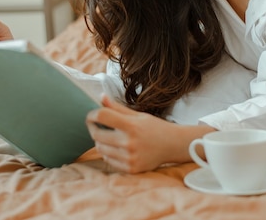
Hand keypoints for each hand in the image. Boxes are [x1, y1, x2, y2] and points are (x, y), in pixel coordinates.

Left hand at [86, 95, 215, 172]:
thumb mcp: (138, 115)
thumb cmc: (154, 127)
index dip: (92, 114)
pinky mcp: (130, 169)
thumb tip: (101, 97)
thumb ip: (117, 108)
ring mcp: (129, 157)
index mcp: (131, 125)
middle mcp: (129, 142)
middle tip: (96, 125)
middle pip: (96, 135)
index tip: (92, 115)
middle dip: (93, 128)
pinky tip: (116, 148)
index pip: (102, 116)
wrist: (173, 145)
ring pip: (100, 149)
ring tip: (108, 136)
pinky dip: (108, 153)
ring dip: (100, 141)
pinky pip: (108, 160)